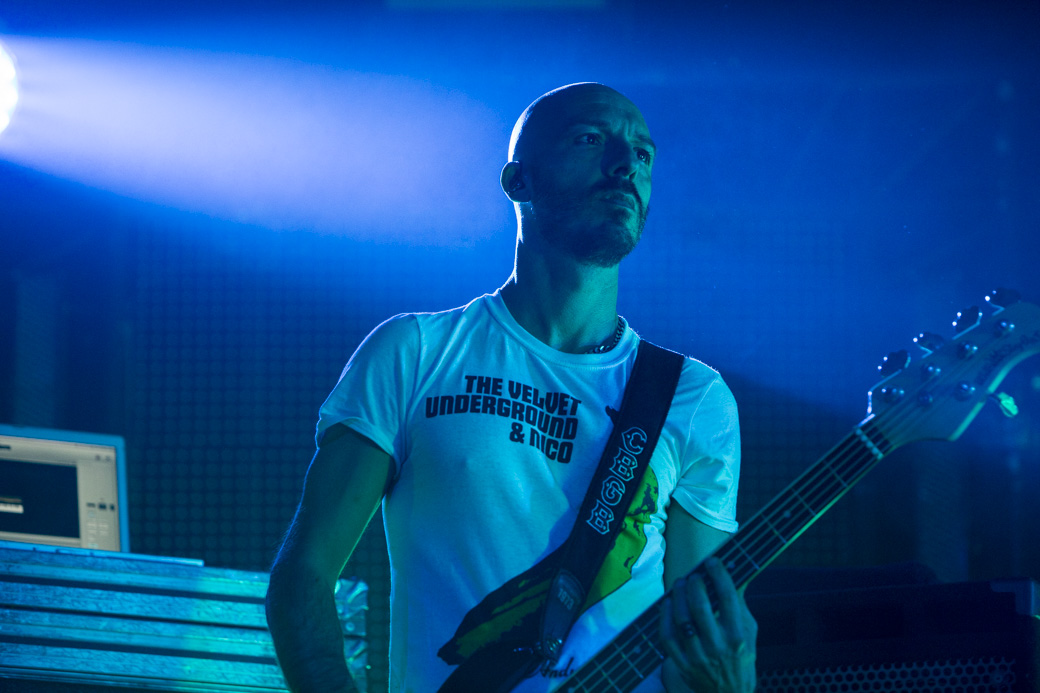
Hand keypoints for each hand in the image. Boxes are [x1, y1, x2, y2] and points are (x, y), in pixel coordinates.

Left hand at [659, 557, 756, 692]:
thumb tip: (733, 575)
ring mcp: (699, 657)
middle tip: (693, 575)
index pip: (728, 598)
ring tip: (680, 584)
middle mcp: (718, 646)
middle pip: (700, 606)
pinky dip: (664, 617)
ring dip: (678, 596)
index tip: (712, 562)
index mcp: (738, 636)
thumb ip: (740, 605)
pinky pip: (667, 637)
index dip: (718, 575)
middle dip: (694, 585)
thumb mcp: (750, 632)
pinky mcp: (683, 665)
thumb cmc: (742, 658)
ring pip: (681, 620)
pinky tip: (667, 604)